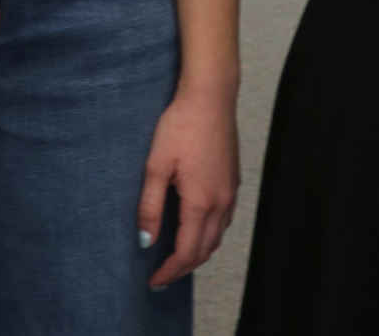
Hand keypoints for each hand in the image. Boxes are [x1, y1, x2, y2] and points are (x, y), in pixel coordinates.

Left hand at [137, 86, 238, 289]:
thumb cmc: (181, 125)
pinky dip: (210, 234)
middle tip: (161, 276)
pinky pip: (224, 219)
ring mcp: (231, 191)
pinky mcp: (232, 180)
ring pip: (218, 236)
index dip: (170, 271)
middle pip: (205, 250)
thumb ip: (150, 206)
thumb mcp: (156, 165)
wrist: (210, 96)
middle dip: (184, 268)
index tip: (153, 281)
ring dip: (198, 252)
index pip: (187, 252)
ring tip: (176, 258)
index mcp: (201, 202)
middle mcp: (221, 202)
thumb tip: (145, 241)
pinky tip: (195, 228)